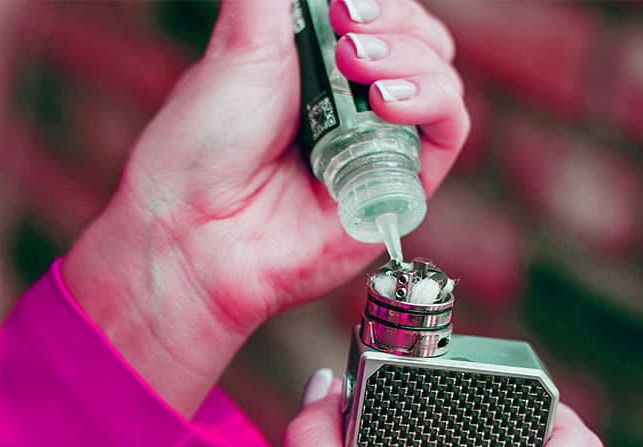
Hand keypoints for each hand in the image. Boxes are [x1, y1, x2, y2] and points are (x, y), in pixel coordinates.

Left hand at [62, 0, 467, 415]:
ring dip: (412, 57)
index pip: (382, 16)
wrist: (193, 229)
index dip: (380, 4)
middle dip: (397, 23)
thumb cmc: (202, 145)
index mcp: (316, 64)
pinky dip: (431, 100)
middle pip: (422, 41)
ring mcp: (378, 144)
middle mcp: (352, 103)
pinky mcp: (399, 189)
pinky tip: (386, 99)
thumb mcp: (238, 43)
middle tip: (346, 37)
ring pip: (441, 78)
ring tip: (357, 66)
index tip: (341, 6)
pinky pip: (449, 132)